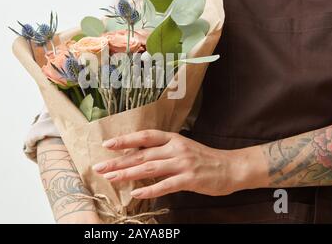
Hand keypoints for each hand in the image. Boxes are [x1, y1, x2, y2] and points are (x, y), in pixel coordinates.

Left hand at [92, 130, 247, 198]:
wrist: (231, 167)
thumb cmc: (203, 158)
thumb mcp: (182, 147)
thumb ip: (162, 150)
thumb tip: (138, 155)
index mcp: (172, 138)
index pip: (145, 136)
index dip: (125, 140)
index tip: (107, 144)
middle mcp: (175, 148)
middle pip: (142, 154)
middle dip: (118, 161)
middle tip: (100, 167)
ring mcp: (182, 163)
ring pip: (150, 169)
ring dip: (128, 174)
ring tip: (111, 179)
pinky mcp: (189, 179)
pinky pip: (166, 185)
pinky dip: (150, 190)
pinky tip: (136, 194)